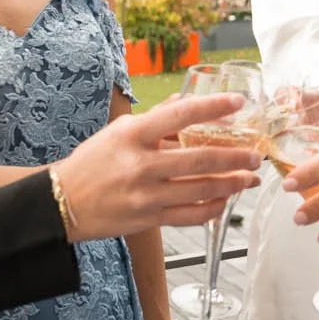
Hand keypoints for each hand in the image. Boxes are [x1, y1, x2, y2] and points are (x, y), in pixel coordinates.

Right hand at [57, 92, 260, 240]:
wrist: (62, 202)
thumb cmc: (93, 161)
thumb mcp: (119, 131)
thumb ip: (155, 118)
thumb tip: (185, 100)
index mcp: (133, 134)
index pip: (180, 115)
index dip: (212, 107)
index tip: (238, 102)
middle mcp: (141, 164)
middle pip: (200, 159)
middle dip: (235, 157)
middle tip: (256, 153)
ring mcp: (146, 195)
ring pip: (201, 190)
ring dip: (232, 184)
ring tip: (249, 178)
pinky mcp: (149, 219)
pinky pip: (190, 215)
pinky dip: (213, 208)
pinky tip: (225, 200)